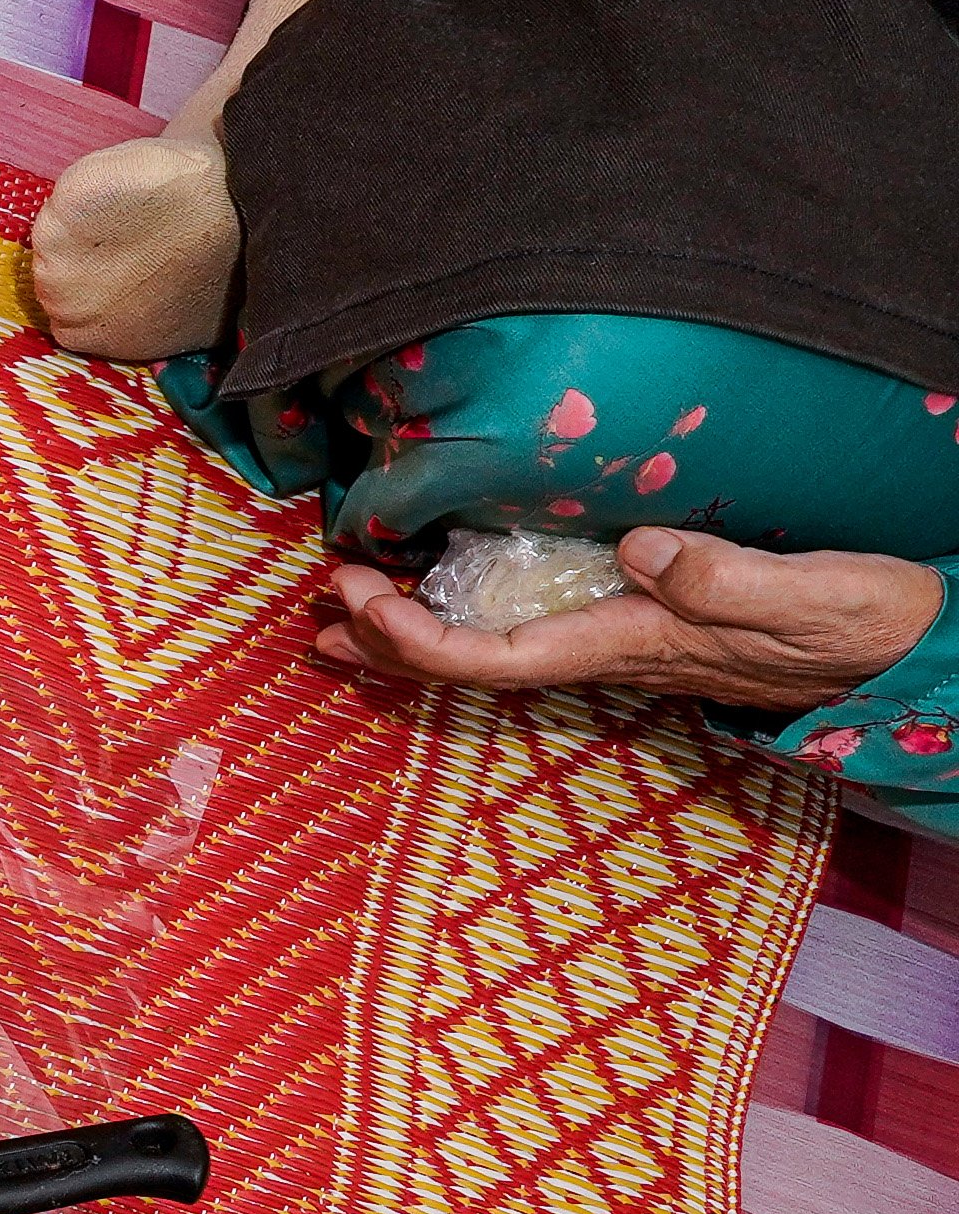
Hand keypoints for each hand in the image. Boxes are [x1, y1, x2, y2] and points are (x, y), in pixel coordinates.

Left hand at [309, 526, 946, 714]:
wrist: (918, 652)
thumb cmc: (865, 621)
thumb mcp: (806, 595)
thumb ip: (722, 575)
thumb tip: (633, 549)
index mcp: (634, 646)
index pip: (496, 657)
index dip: (414, 638)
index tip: (356, 601)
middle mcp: (613, 654)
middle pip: (472, 664)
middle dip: (386, 642)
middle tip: (314, 610)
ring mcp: (624, 646)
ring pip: (492, 650)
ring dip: (412, 636)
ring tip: (340, 616)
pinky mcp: (644, 626)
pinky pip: (530, 632)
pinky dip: (469, 619)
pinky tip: (442, 602)